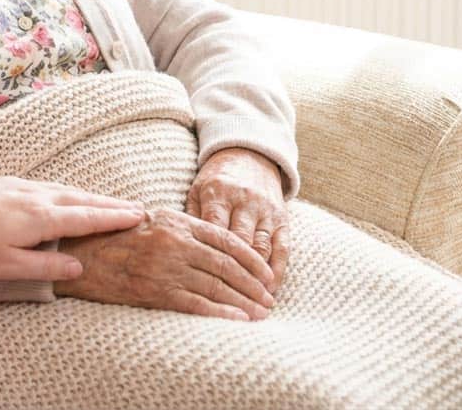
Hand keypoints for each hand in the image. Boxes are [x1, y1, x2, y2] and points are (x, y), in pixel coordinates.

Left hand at [0, 178, 145, 281]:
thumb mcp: (7, 266)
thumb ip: (45, 265)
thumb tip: (78, 266)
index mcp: (40, 218)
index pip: (87, 217)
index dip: (114, 218)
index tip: (138, 216)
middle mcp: (37, 196)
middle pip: (82, 199)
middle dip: (111, 204)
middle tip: (137, 208)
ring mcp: (23, 187)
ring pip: (66, 190)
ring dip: (92, 196)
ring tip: (110, 202)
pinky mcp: (10, 183)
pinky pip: (50, 185)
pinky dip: (70, 191)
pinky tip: (68, 195)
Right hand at [55, 209, 275, 320]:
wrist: (79, 253)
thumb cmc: (115, 235)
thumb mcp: (149, 219)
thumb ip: (181, 226)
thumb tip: (215, 238)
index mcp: (175, 221)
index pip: (225, 240)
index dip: (252, 259)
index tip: (268, 274)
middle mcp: (173, 242)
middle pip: (226, 265)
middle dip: (253, 284)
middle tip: (270, 299)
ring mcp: (164, 267)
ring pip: (215, 286)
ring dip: (243, 302)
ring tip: (260, 313)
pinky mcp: (154, 290)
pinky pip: (195, 304)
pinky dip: (221, 313)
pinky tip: (238, 321)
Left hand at [186, 147, 289, 291]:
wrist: (248, 157)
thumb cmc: (215, 181)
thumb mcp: (196, 191)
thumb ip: (190, 218)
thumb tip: (178, 250)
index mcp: (216, 194)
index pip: (213, 232)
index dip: (209, 260)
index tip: (201, 285)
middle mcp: (243, 201)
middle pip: (239, 244)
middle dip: (234, 275)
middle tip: (228, 303)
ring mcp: (265, 210)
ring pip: (261, 248)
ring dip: (257, 278)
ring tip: (251, 304)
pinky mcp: (282, 217)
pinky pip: (283, 247)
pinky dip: (278, 270)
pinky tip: (271, 289)